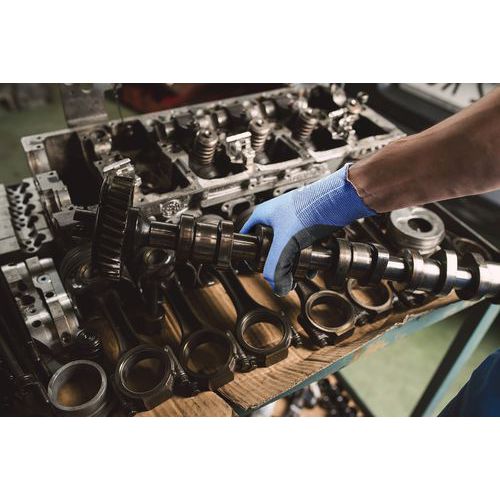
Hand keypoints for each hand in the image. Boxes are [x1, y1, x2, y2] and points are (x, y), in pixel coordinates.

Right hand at [241, 164, 374, 294]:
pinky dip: (307, 258)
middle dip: (277, 262)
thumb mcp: (285, 244)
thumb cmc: (308, 209)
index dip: (249, 250)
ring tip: (297, 273)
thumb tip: (277, 288)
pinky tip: (312, 267)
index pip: (247, 234)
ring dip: (293, 262)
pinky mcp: (308, 224)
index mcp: (264, 214)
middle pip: (270, 244)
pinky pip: (303, 245)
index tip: (254, 264)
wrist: (335, 201)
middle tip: (279, 273)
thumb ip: (277, 268)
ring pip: (288, 246)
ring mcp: (294, 220)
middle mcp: (277, 215)